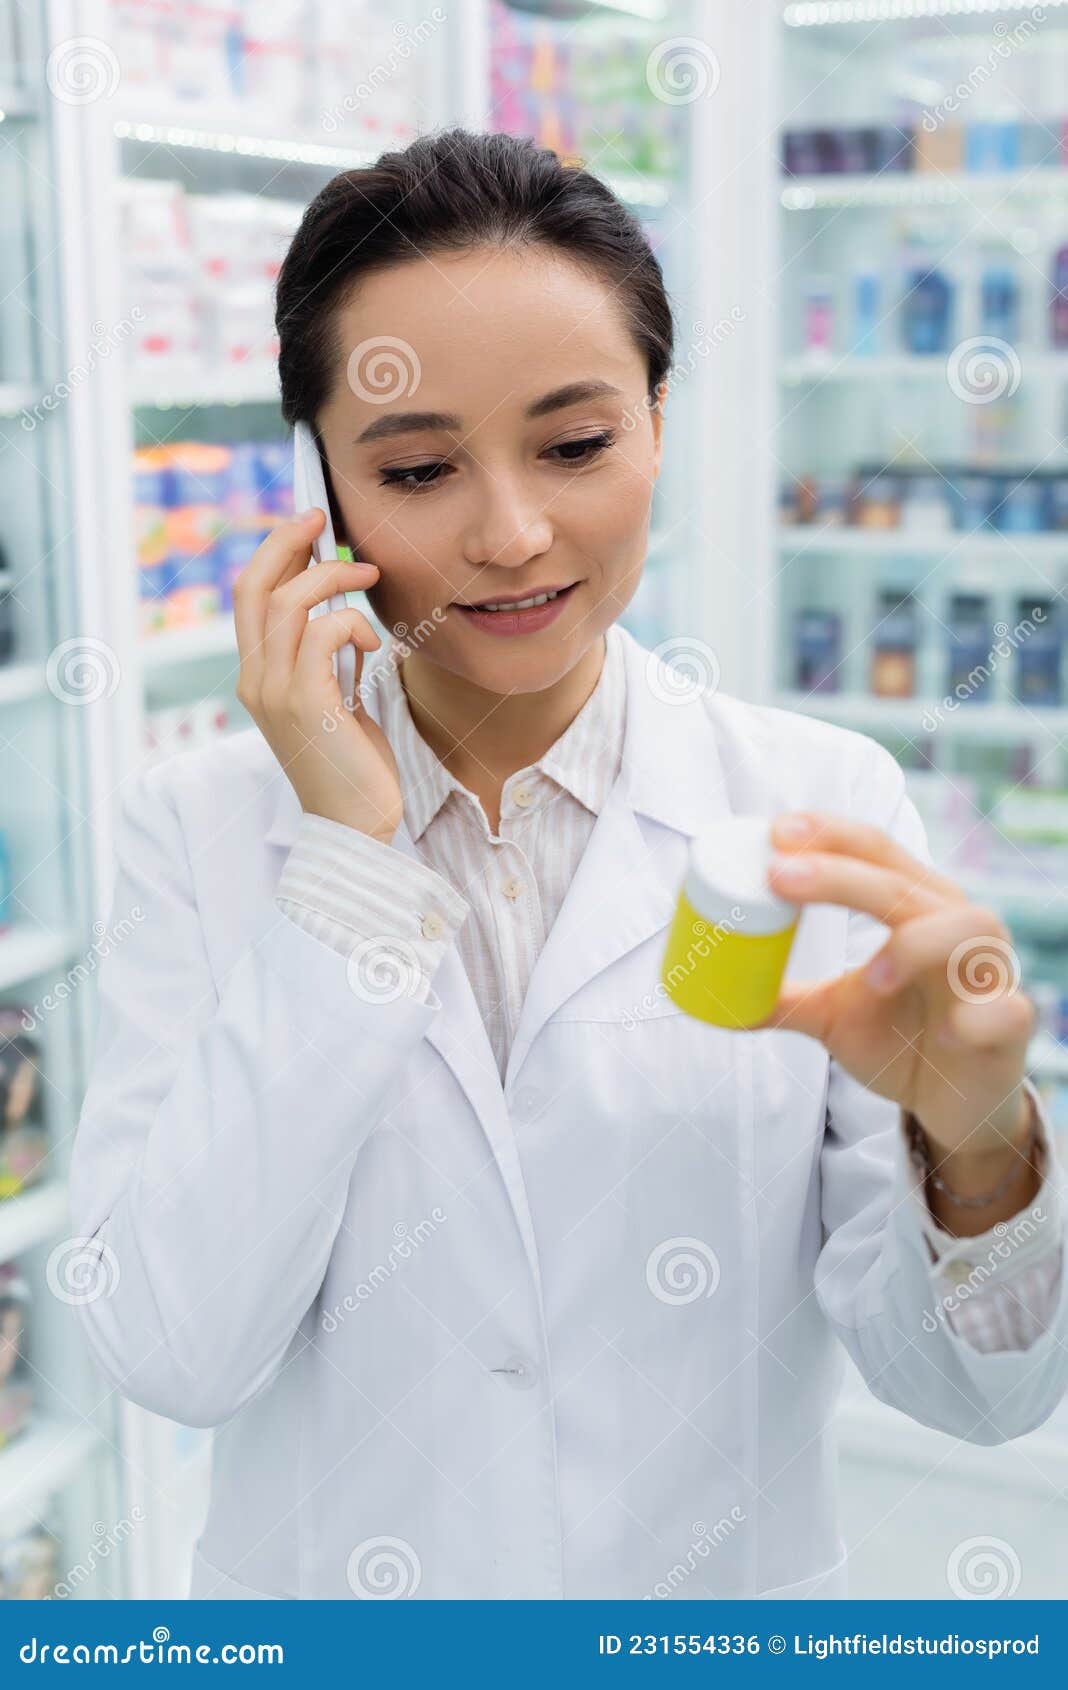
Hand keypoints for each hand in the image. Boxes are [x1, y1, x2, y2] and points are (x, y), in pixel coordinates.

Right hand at [233, 508, 403, 840]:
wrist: (357, 825)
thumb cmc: (353, 762)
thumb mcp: (333, 697)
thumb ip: (324, 658)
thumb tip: (338, 607)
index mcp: (257, 677)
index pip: (248, 596)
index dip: (274, 552)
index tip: (307, 525)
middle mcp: (255, 681)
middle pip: (255, 586)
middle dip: (288, 541)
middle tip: (323, 517)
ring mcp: (275, 693)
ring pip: (290, 602)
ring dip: (334, 577)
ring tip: (368, 577)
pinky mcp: (306, 704)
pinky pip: (324, 633)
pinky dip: (352, 624)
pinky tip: (372, 646)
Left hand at [756, 811, 1036, 1166]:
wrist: (956, 1104)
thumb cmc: (901, 1039)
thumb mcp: (832, 1014)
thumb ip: (781, 999)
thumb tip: (712, 999)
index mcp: (916, 907)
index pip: (876, 852)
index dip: (830, 835)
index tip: (776, 830)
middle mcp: (957, 925)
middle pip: (904, 884)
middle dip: (842, 875)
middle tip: (780, 875)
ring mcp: (989, 974)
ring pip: (969, 929)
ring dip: (918, 943)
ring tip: (872, 973)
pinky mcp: (1011, 1027)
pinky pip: (1007, 1011)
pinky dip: (980, 1015)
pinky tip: (952, 1030)